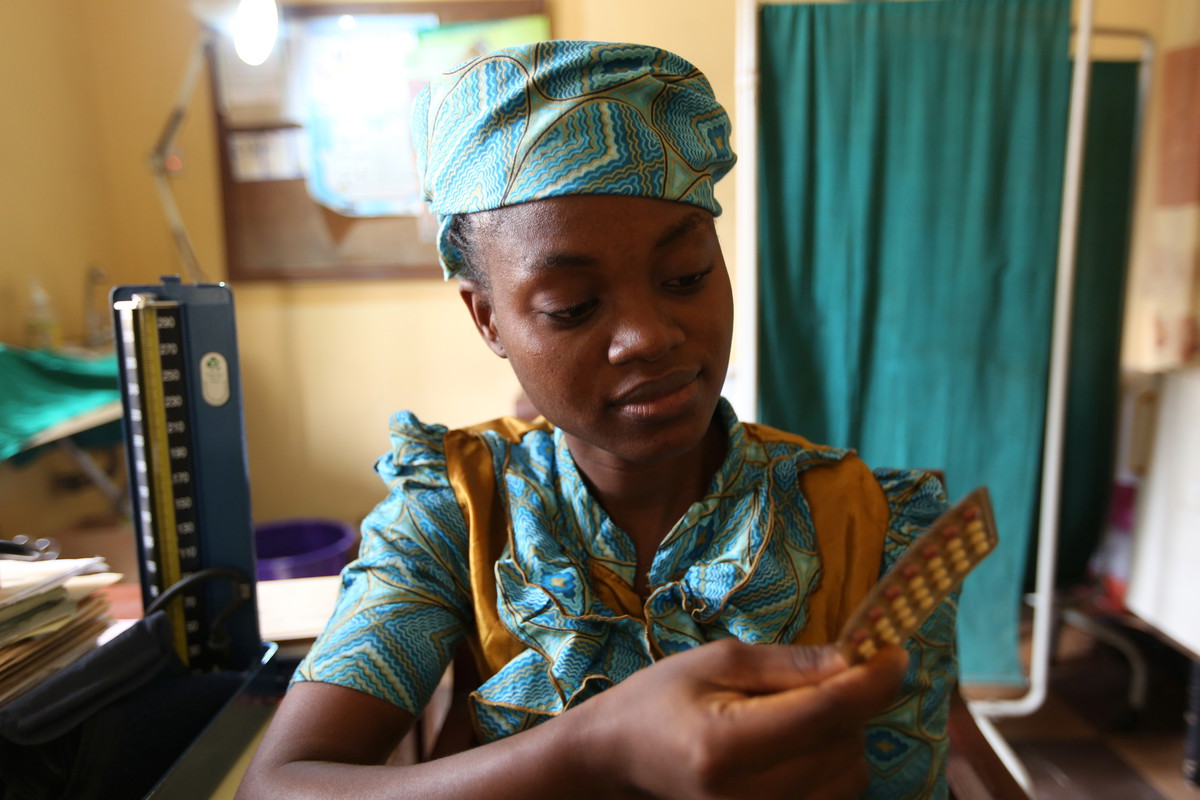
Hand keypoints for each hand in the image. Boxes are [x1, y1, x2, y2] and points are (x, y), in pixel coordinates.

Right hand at [575, 638, 907, 799]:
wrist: (619, 758)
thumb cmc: (662, 698)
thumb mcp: (718, 661)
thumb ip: (790, 665)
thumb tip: (858, 660)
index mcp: (727, 745)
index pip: (823, 715)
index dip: (869, 682)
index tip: (894, 651)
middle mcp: (749, 797)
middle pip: (844, 747)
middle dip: (850, 704)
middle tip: (827, 675)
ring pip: (850, 777)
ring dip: (845, 738)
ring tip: (801, 714)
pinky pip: (836, 799)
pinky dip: (834, 766)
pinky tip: (802, 746)